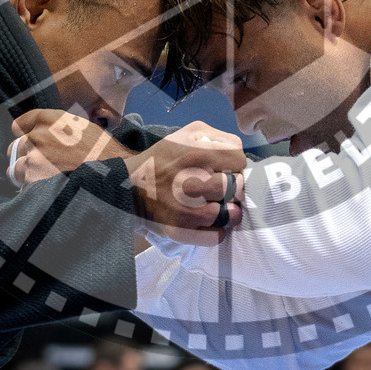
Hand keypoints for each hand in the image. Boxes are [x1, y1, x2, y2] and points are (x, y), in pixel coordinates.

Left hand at [7, 109, 134, 185]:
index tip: (30, 142)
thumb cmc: (102, 152)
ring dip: (26, 172)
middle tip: (43, 164)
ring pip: (15, 166)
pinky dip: (30, 187)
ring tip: (44, 178)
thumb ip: (57, 127)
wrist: (113, 174)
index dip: (24, 134)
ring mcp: (34, 157)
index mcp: (49, 119)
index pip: (19, 124)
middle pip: (15, 146)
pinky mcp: (34, 179)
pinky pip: (21, 183)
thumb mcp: (81, 126)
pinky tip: (47, 187)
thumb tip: (40, 133)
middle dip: (26, 155)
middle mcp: (38, 135)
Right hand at [125, 123, 245, 243]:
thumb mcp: (188, 133)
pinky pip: (216, 236)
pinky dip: (218, 229)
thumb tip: (237, 151)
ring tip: (221, 205)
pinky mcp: (181, 231)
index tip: (226, 168)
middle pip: (237, 188)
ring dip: (229, 209)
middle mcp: (193, 184)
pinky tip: (211, 220)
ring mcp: (187, 211)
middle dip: (234, 186)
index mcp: (198, 156)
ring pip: (230, 215)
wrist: (130, 185)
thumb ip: (218, 137)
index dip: (235, 164)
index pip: (239, 161)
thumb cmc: (163, 157)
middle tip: (225, 187)